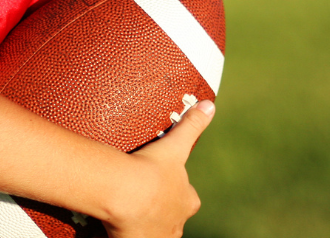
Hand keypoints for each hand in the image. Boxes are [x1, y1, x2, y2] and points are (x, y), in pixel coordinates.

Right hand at [102, 100, 215, 237]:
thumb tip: (210, 105)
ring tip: (128, 212)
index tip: (161, 183)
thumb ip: (192, 126)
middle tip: (142, 198)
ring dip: (145, 223)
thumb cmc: (152, 170)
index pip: (187, 197)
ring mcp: (160, 236)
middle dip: (161, 210)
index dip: (176, 190)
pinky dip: (130, 233)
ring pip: (156, 230)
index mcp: (187, 200)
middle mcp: (178, 222)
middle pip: (172, 216)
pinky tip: (119, 226)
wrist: (127, 194)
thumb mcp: (174, 146)